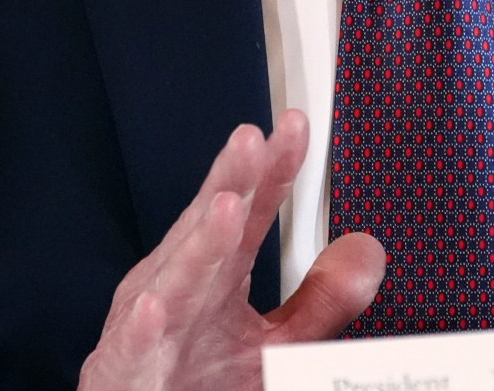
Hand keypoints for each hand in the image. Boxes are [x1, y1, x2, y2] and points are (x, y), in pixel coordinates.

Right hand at [79, 110, 386, 390]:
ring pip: (175, 281)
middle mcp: (182, 290)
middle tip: (252, 142)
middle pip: (209, 230)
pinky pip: (135, 348)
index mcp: (215, 276)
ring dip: (199, 244)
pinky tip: (155, 308)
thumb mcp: (275, 344)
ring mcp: (153, 329)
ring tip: (228, 208)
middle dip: (230, 183)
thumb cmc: (198, 383)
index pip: (250, 213)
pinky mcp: (126, 370)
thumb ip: (322, 299)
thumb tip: (367, 251)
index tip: (295, 127)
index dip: (272, 169)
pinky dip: (143, 330)